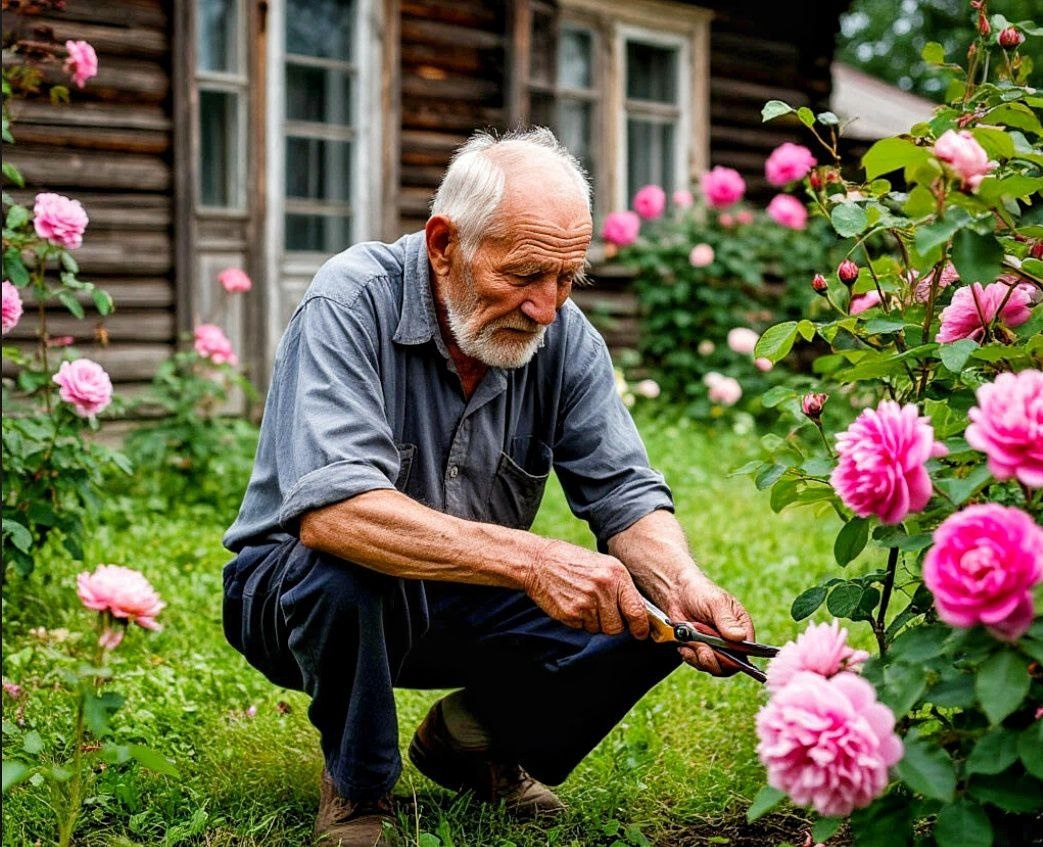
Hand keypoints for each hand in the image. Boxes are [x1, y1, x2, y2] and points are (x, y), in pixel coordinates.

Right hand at [524, 539, 649, 638]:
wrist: (541, 562)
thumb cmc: (574, 563)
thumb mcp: (604, 565)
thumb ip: (621, 587)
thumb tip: (638, 613)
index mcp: (616, 574)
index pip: (636, 610)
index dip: (640, 627)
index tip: (641, 632)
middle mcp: (603, 588)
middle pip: (617, 626)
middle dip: (612, 624)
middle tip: (601, 610)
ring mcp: (586, 602)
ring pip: (599, 629)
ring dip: (594, 621)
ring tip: (583, 600)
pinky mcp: (571, 613)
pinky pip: (583, 628)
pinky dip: (580, 620)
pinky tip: (573, 602)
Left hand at [664, 573, 754, 675]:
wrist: (676, 592)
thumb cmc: (700, 592)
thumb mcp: (716, 602)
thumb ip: (727, 620)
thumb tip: (740, 637)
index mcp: (741, 627)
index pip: (746, 650)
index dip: (735, 657)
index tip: (720, 652)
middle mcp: (730, 641)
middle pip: (729, 665)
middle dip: (714, 660)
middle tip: (701, 648)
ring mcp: (715, 648)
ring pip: (713, 667)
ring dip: (699, 658)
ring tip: (691, 642)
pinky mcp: (700, 651)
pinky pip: (698, 663)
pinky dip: (689, 656)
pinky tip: (684, 644)